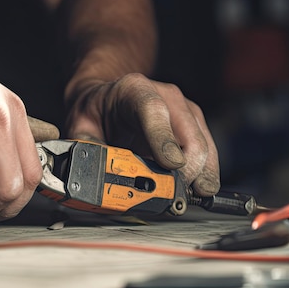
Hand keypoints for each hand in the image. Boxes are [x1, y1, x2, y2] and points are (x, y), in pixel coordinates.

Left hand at [65, 73, 219, 195]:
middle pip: (188, 133)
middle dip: (186, 170)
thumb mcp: (80, 125)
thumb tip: (92, 174)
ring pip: (204, 145)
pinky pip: (208, 153)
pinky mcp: (195, 126)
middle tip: (173, 194)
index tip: (170, 165)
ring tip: (185, 197)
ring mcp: (184, 110)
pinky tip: (195, 190)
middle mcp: (166, 96)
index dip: (163, 139)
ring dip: (199, 176)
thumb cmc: (97, 110)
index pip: (154, 110)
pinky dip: (203, 175)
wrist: (108, 101)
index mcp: (133, 90)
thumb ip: (85, 148)